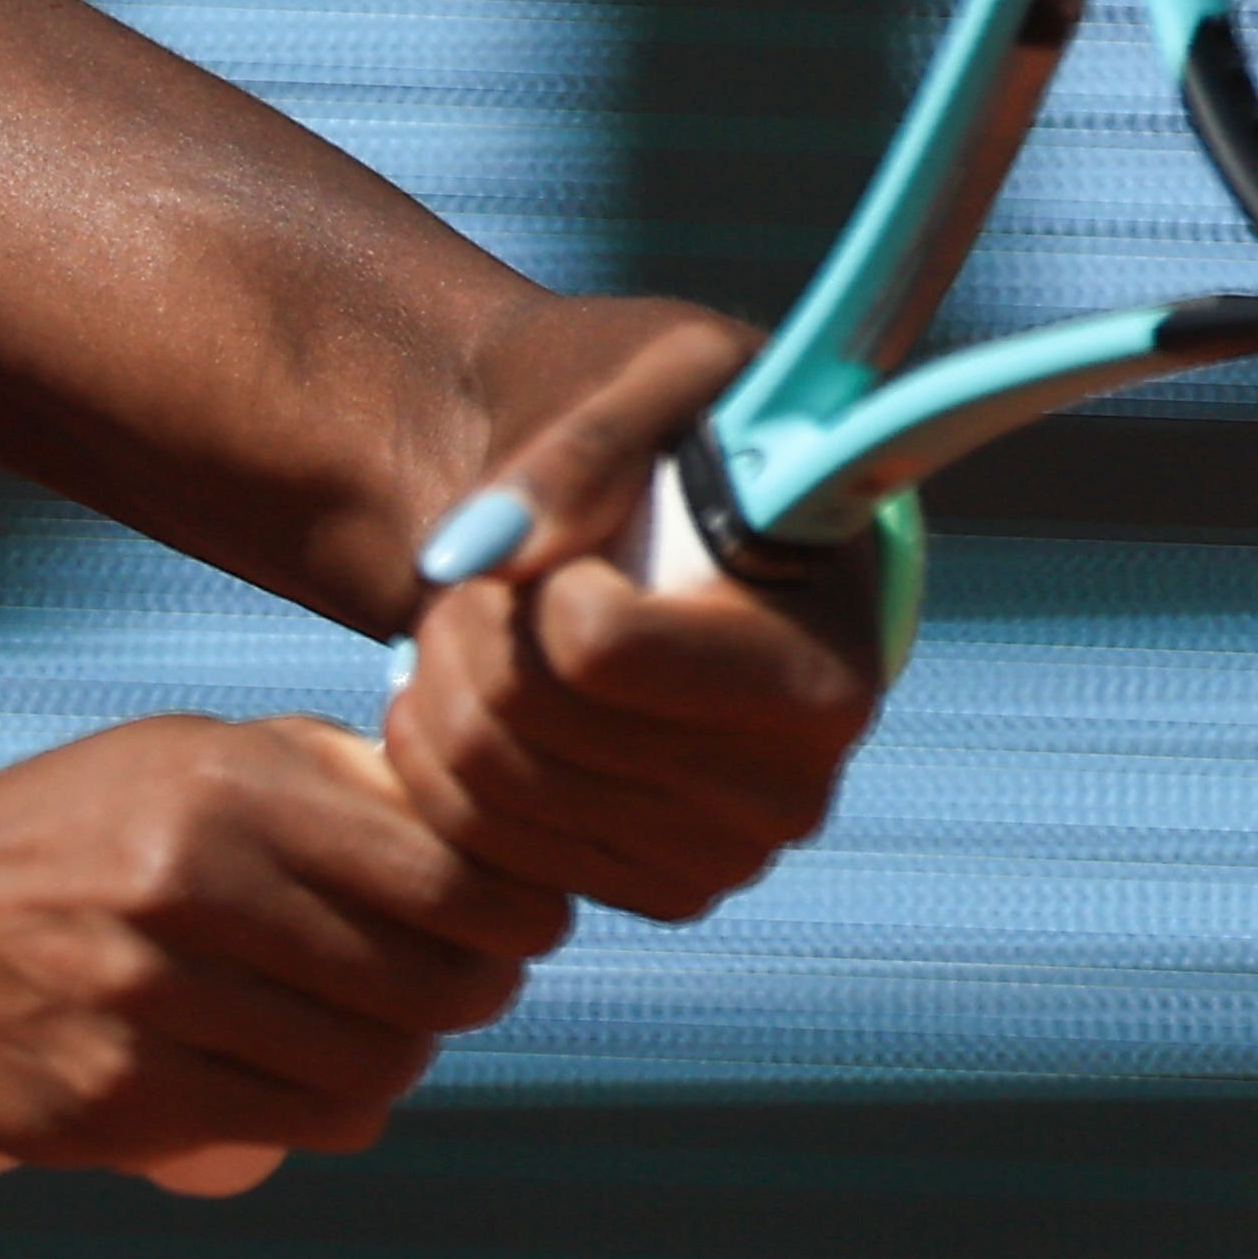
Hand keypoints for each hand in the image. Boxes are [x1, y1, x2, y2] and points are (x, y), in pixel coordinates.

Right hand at [0, 716, 572, 1176]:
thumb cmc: (90, 834)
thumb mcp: (194, 757)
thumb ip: (336, 775)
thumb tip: (489, 803)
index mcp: (219, 788)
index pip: (445, 872)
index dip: (517, 909)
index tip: (523, 918)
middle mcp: (184, 890)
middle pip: (427, 980)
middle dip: (472, 989)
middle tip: (465, 982)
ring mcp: (148, 1002)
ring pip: (375, 1064)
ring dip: (403, 1053)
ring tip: (380, 1026)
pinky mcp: (124, 1098)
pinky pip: (305, 1124)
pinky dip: (340, 1107)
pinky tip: (318, 1076)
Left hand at [383, 309, 879, 921]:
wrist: (629, 527)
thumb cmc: (664, 429)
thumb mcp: (651, 368)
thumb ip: (582, 439)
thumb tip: (488, 551)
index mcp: (828, 664)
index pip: (603, 651)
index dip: (551, 580)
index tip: (571, 536)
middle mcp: (794, 787)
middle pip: (528, 717)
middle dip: (471, 616)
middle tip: (488, 564)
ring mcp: (719, 855)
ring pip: (484, 779)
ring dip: (439, 671)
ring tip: (473, 611)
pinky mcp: (645, 890)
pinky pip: (469, 840)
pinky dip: (429, 748)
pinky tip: (460, 685)